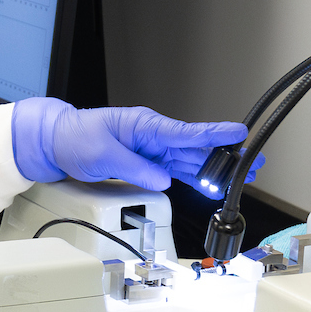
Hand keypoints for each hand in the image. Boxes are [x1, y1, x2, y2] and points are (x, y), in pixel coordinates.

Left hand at [11, 97, 255, 191]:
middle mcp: (152, 137)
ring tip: (240, 178)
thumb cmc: (76, 138)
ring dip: (214, 170)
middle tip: (253, 165)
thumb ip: (135, 168)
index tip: (239, 133)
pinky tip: (211, 186)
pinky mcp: (147, 163)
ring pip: (190, 161)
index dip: (214, 133)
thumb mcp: (103, 154)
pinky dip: (194, 179)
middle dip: (226, 156)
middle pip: (195, 148)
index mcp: (144, 125)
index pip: (185, 131)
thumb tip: (162, 179)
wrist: (57, 143)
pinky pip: (176, 171)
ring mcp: (152, 150)